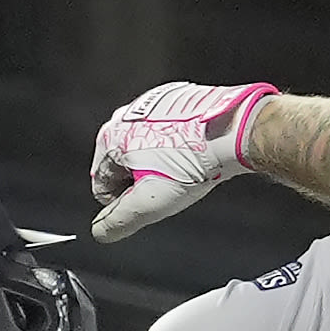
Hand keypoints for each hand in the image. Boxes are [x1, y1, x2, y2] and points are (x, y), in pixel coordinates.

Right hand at [88, 79, 277, 239]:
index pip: (101, 186)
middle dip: (140, 181)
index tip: (147, 202)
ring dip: (156, 164)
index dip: (122, 203)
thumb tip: (101, 231)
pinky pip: (162, 131)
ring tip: (181, 170)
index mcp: (109, 139)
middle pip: (121, 165)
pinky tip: (189, 152)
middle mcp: (123, 116)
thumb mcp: (149, 203)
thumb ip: (119, 220)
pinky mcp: (169, 99)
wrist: (229, 130)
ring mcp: (147, 104)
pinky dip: (172, 144)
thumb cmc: (191, 163)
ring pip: (142, 148)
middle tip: (167, 187)